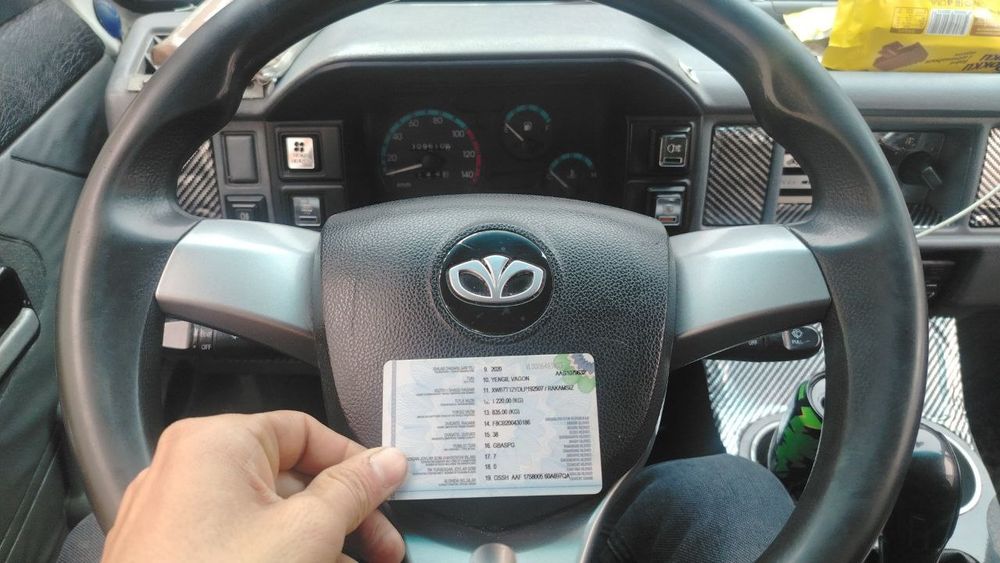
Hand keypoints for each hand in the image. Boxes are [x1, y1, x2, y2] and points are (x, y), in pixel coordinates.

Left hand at [102, 411, 407, 562]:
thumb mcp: (309, 531)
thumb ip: (354, 489)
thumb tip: (385, 462)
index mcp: (215, 443)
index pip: (305, 431)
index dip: (355, 462)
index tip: (388, 490)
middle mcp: (186, 470)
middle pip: (290, 478)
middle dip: (344, 516)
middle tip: (385, 547)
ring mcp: (173, 516)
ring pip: (267, 516)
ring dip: (318, 542)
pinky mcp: (169, 555)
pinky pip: (238, 542)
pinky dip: (280, 555)